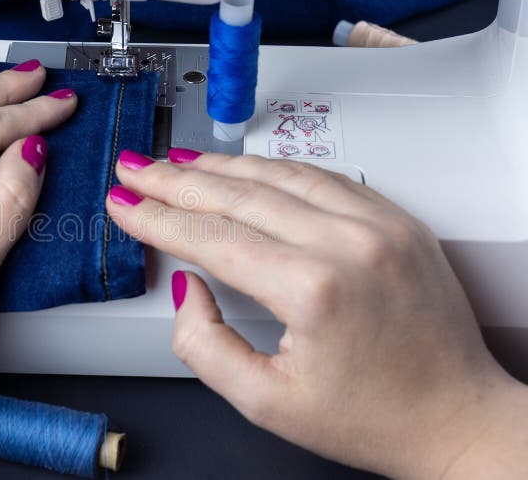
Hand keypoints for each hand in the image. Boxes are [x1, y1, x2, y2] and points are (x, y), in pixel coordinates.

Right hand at [107, 148, 527, 478]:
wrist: (457, 417)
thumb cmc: (374, 417)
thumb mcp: (265, 403)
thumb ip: (205, 346)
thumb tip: (188, 289)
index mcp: (314, 290)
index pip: (211, 237)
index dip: (156, 217)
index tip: (124, 202)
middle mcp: (350, 243)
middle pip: (238, 195)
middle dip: (175, 181)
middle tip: (136, 170)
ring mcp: (380, 224)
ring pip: (279, 174)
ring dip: (220, 166)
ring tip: (177, 164)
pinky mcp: (397, 220)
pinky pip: (323, 177)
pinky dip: (274, 169)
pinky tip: (244, 169)